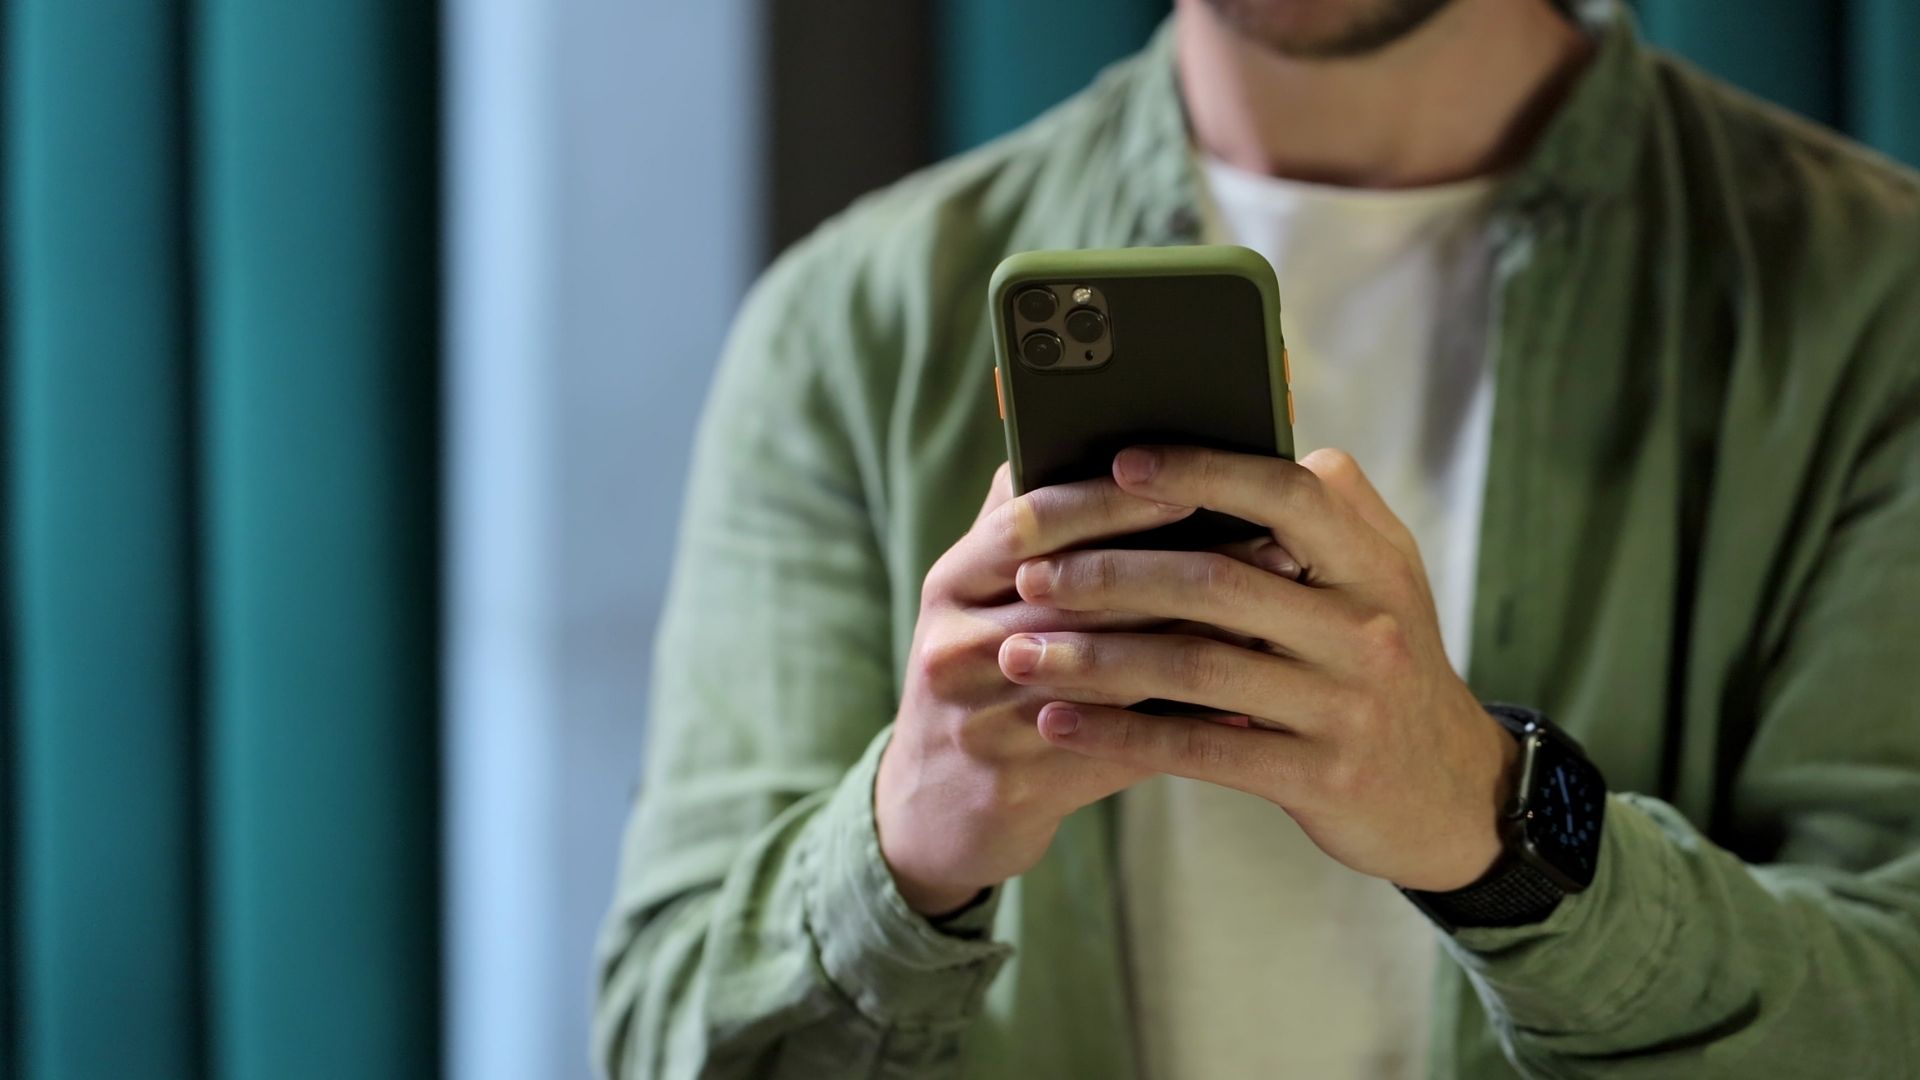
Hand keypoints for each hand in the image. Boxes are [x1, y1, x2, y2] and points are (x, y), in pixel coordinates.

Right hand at [876, 464, 1295, 913]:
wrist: (937, 810)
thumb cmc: (989, 675)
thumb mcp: (987, 598)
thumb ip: (1035, 527)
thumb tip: (1109, 437)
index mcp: (952, 583)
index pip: (1030, 524)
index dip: (1112, 502)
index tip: (1193, 484)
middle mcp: (953, 646)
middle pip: (1079, 600)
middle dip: (1184, 571)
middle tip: (1274, 551)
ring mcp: (978, 720)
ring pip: (1108, 676)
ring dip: (1198, 647)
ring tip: (1276, 624)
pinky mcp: (1013, 785)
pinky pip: (1118, 750)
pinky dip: (1184, 728)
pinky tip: (1245, 712)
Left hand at [1003, 446, 1519, 891]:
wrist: (1453, 793)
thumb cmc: (1388, 662)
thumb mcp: (1385, 576)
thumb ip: (1331, 507)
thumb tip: (1260, 436)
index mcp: (1370, 562)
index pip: (1284, 494)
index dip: (1200, 472)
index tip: (1117, 463)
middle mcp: (1362, 627)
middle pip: (1216, 582)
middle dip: (1109, 574)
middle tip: (1030, 573)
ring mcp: (1342, 705)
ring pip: (1195, 668)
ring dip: (1094, 659)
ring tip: (1020, 650)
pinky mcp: (1317, 777)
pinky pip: (1199, 748)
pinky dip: (1119, 733)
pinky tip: (1058, 724)